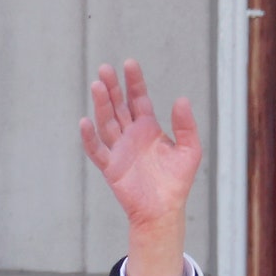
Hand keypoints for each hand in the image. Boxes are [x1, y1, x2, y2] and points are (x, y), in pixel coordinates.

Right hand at [78, 60, 200, 275]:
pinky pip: (97, 150)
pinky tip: (86, 121)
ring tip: (97, 85)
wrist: (164, 211)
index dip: (134, 82)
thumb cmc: (176, 182)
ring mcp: (119, 150)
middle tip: (105, 68)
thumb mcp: (190, 150)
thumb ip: (186, 126)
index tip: (130, 63)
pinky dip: (89, 137)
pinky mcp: (111, 168)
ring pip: (106, 122)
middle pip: (118, 106)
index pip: (138, 99)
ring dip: (101, 104)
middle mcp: (130, 135)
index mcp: (148, 128)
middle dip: (112, 87)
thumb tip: (181, 99)